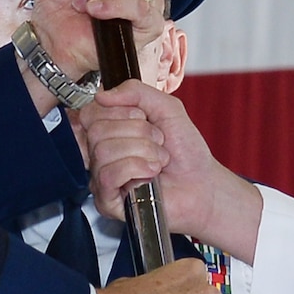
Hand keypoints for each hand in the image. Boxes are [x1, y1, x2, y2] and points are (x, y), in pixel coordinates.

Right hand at [76, 81, 262, 258]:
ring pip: (103, 151)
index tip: (143, 119)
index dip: (121, 112)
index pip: (91, 112)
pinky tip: (150, 174)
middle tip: (158, 142)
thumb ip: (135, 92)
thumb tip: (102, 95)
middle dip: (138, 132)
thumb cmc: (186, 151)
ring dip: (143, 151)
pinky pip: (108, 175)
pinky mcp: (107, 201)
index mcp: (109, 130)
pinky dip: (136, 168)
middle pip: (97, 130)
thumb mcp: (166, 108)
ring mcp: (101, 177)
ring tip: (158, 160)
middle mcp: (100, 153)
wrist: (203, 184)